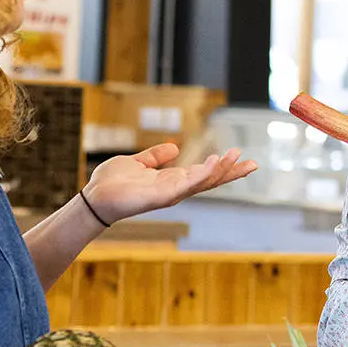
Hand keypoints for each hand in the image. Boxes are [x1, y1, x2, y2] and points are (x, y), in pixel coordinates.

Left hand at [83, 144, 257, 223]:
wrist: (94, 198)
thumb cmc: (112, 183)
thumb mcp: (136, 163)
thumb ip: (155, 157)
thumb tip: (174, 148)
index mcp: (171, 181)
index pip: (203, 174)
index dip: (222, 166)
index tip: (241, 157)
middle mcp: (175, 190)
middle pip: (210, 181)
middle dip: (231, 173)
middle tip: (253, 163)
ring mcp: (170, 194)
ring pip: (203, 182)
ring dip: (222, 170)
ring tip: (238, 157)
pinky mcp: (162, 196)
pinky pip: (187, 184)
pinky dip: (203, 174)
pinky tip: (216, 163)